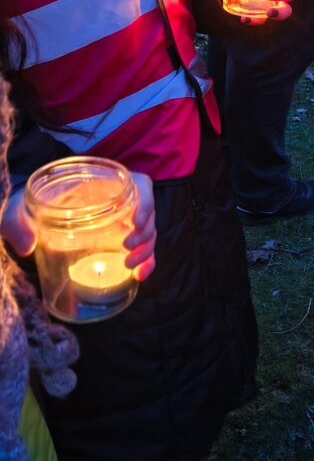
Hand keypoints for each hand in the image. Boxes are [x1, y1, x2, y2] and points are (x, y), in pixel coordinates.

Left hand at [1, 170, 156, 281]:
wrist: (36, 221)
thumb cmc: (34, 207)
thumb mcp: (22, 206)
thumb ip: (16, 220)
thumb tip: (27, 244)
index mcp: (105, 184)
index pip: (141, 186)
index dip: (146, 202)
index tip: (135, 222)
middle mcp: (121, 202)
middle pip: (149, 214)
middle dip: (144, 233)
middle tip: (126, 247)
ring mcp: (123, 223)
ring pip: (149, 234)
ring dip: (146, 250)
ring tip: (129, 265)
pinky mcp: (122, 242)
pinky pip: (144, 251)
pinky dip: (147, 263)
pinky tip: (140, 276)